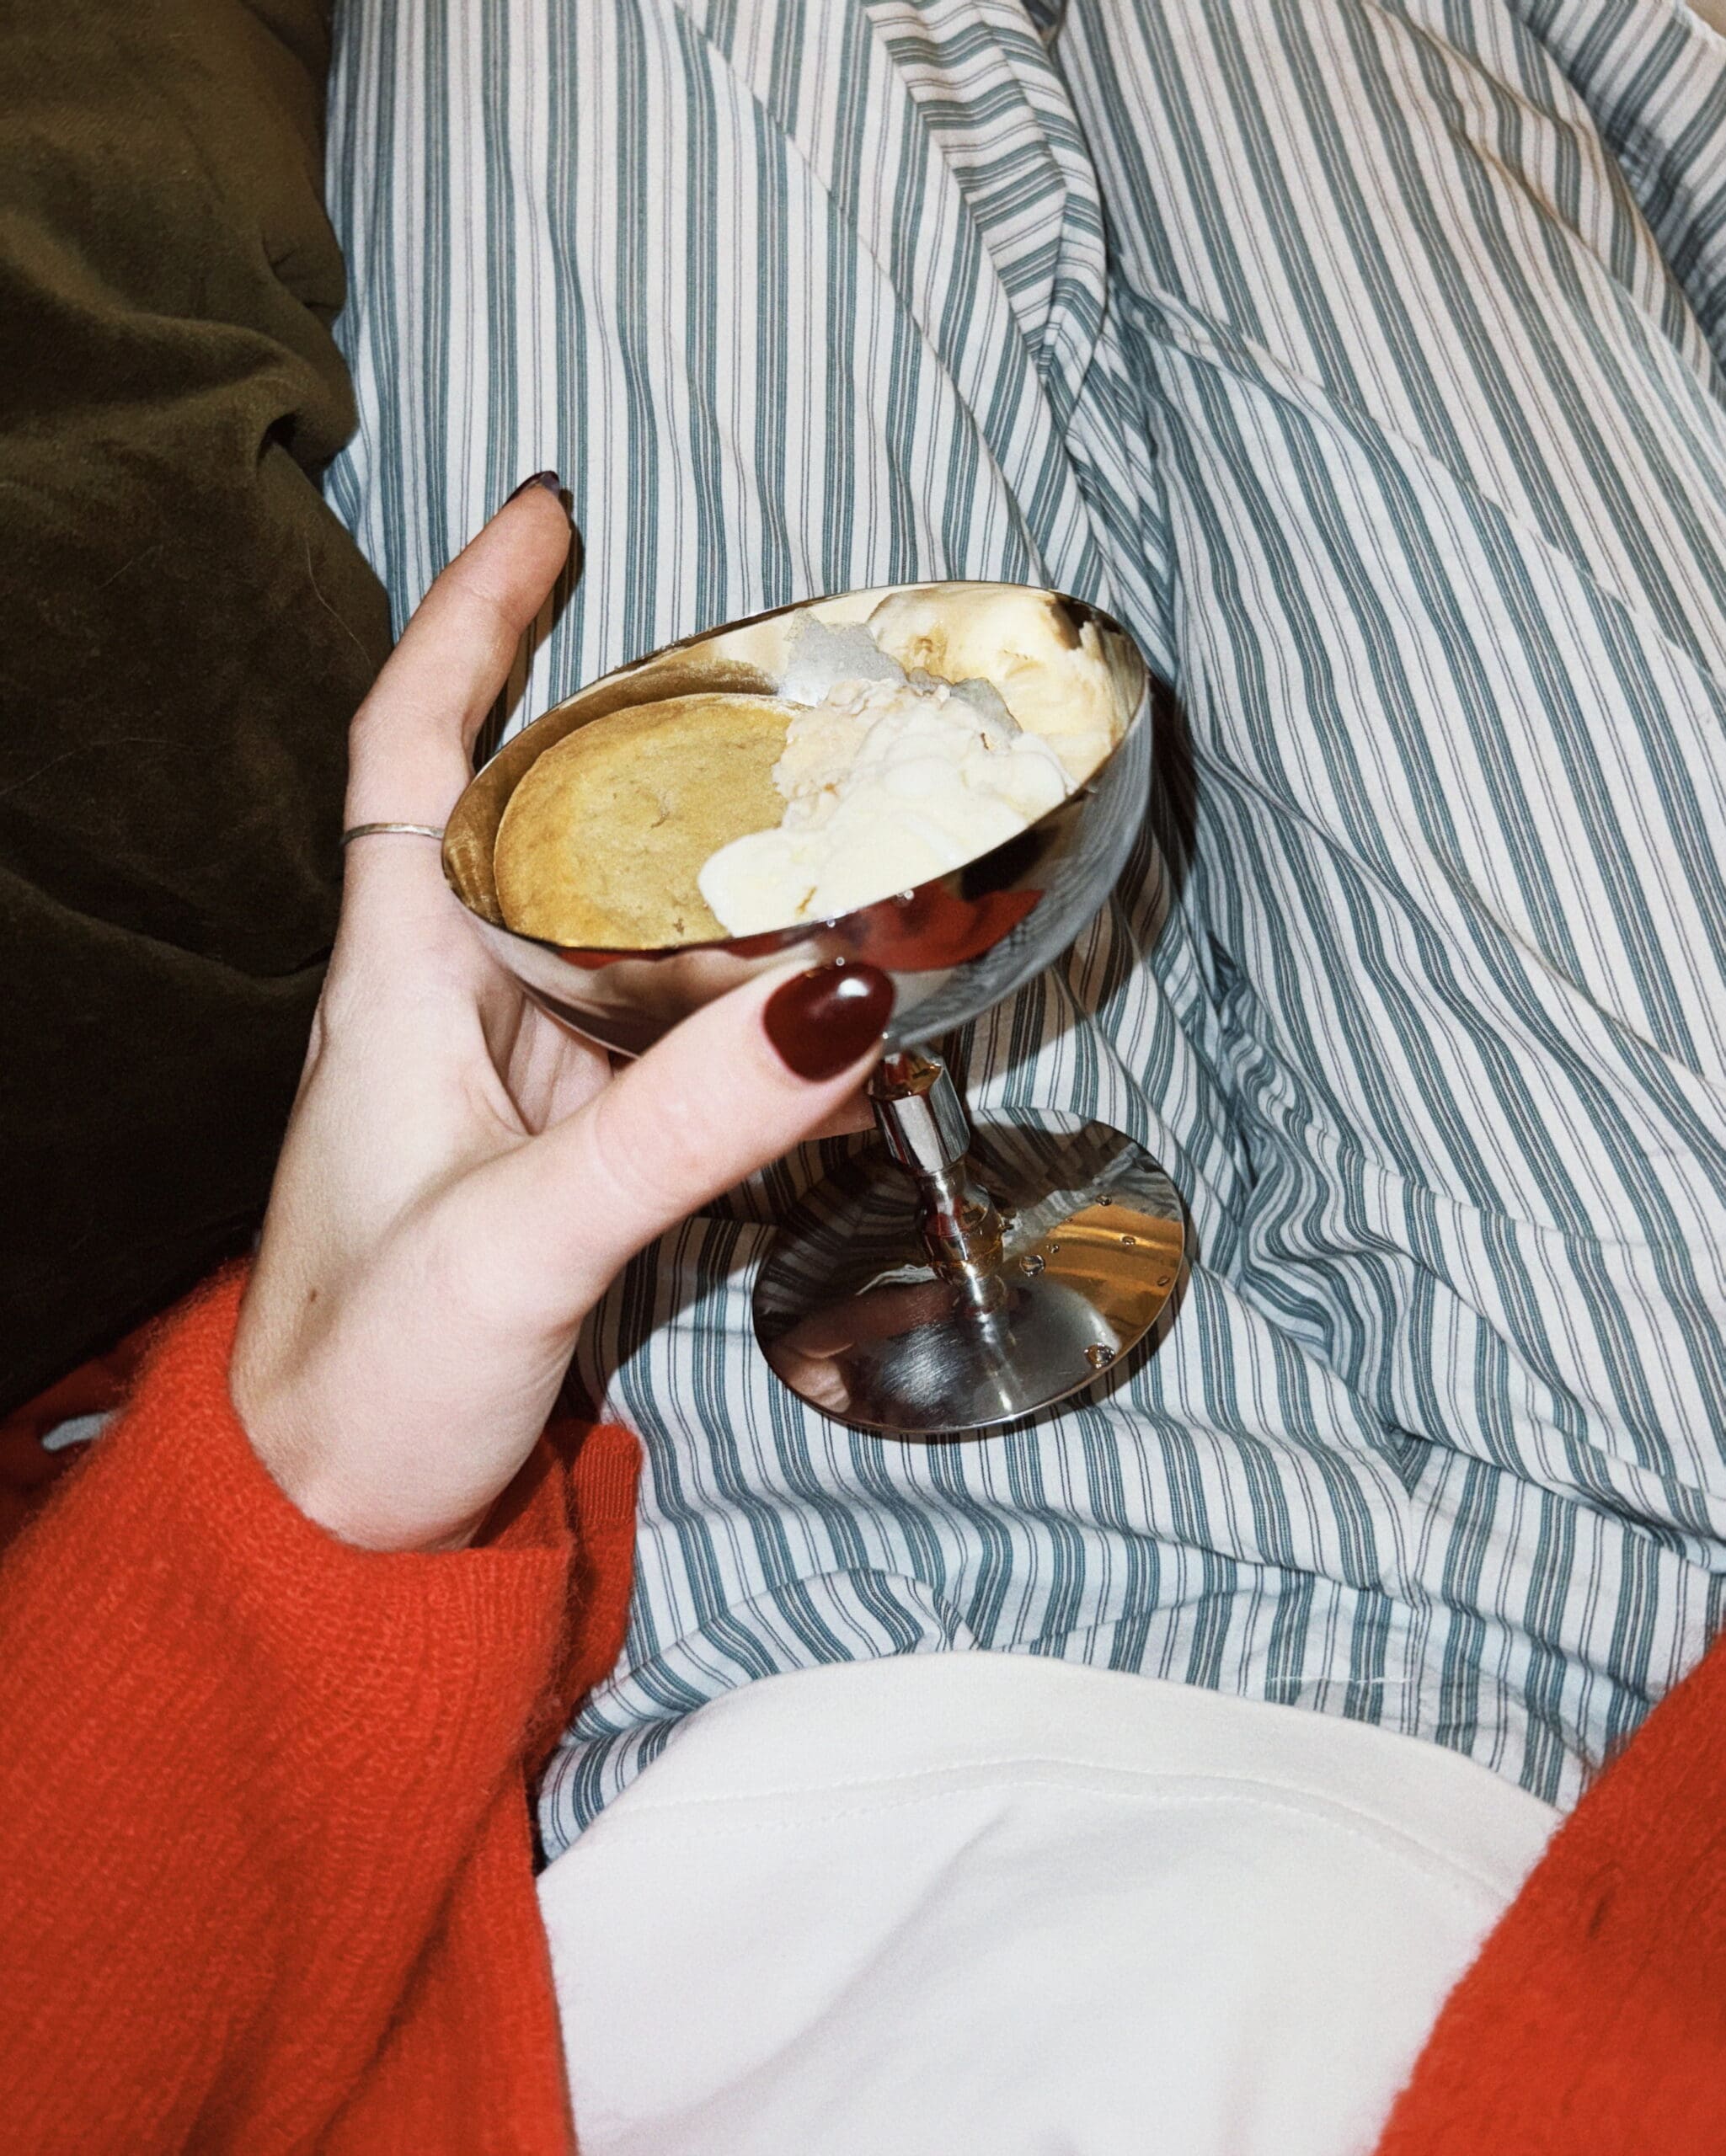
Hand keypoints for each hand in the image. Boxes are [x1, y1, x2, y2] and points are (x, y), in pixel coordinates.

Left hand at [231, 482, 890, 1551]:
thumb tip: (844, 1002)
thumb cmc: (364, 1384)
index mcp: (396, 984)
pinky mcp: (554, 1155)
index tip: (546, 515)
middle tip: (749, 684)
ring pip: (603, 927)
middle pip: (527, 815)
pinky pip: (650, 1040)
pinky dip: (729, 1011)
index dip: (467, 618)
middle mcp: (445, 1008)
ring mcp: (504, 1083)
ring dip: (696, 873)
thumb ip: (684, 1131)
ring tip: (811, 827)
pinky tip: (811, 1025)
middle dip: (622, 729)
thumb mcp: (525, 1241)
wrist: (328, 1524)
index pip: (411, 749)